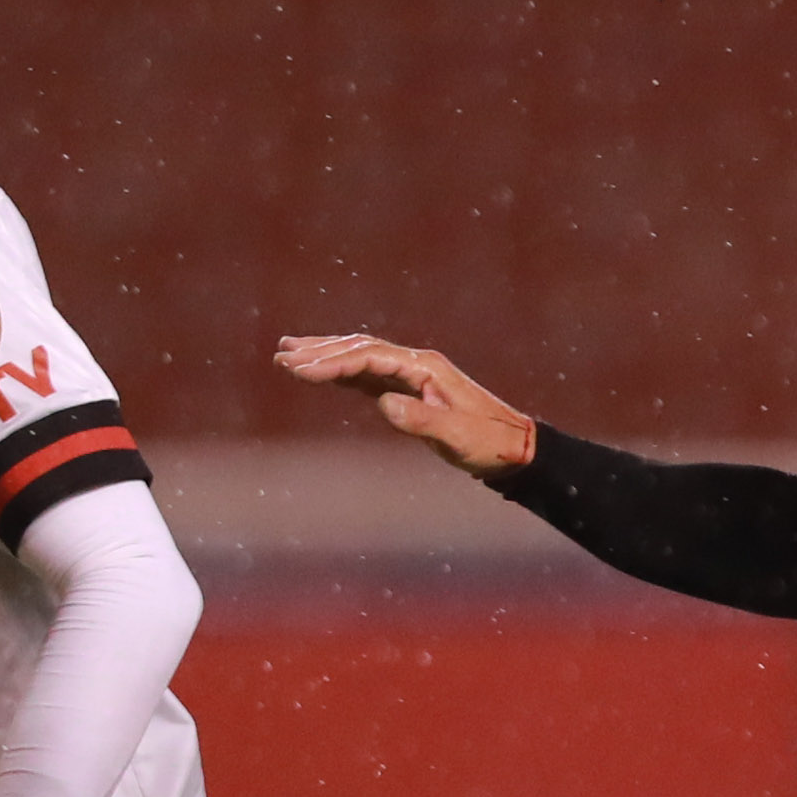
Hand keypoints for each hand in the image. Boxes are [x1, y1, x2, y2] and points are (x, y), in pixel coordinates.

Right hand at [275, 331, 534, 475]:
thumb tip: (383, 404)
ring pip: (361, 356)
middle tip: (281, 355)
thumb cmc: (488, 443)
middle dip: (319, 351)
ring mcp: (413, 374)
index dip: (332, 362)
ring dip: (326, 354)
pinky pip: (369, 374)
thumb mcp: (456, 437)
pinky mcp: (411, 389)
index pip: (369, 357)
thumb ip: (421, 421)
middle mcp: (416, 363)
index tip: (298, 370)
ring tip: (288, 353)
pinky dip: (342, 371)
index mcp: (425, 368)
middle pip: (360, 348)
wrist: (515, 447)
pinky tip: (321, 372)